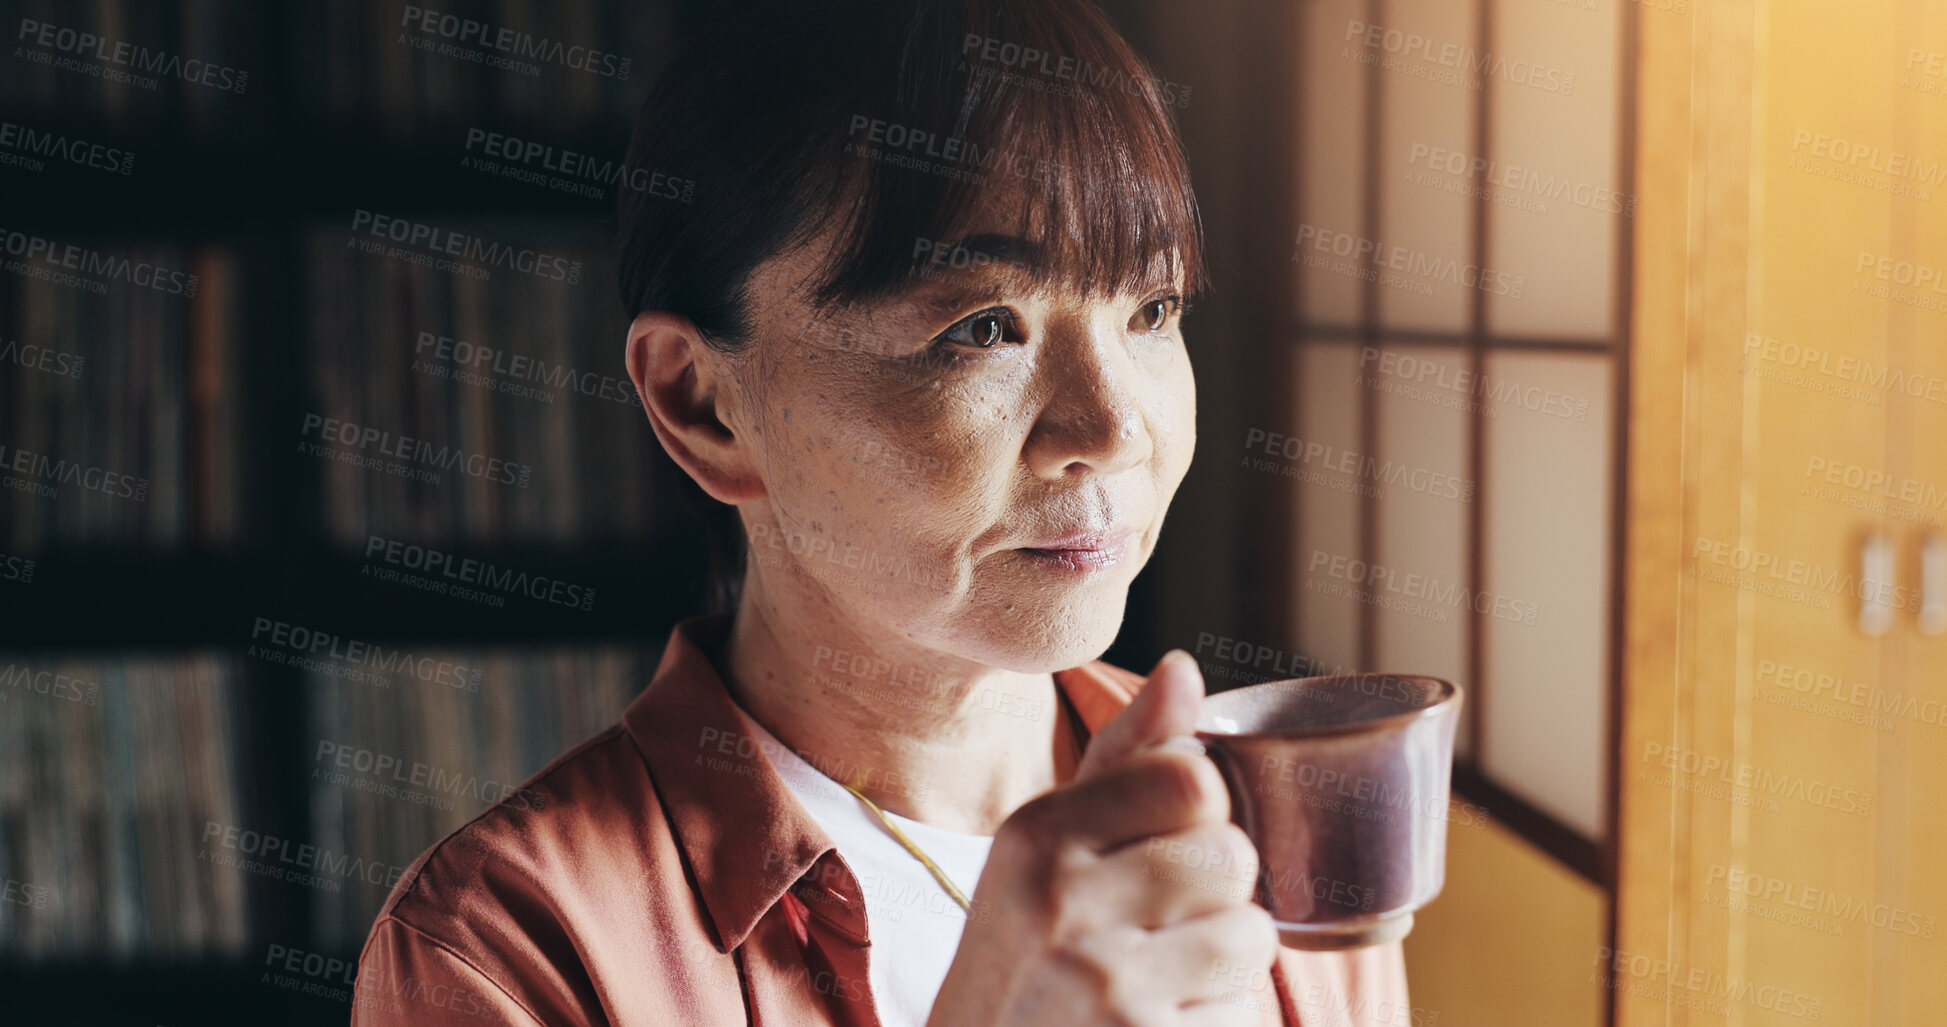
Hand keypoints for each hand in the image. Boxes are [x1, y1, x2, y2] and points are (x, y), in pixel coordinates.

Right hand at [926, 651, 1277, 1025]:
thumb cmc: (1024, 956)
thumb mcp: (1045, 850)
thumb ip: (1123, 760)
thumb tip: (1183, 669)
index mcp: (1037, 834)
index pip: (1190, 778)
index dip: (1201, 812)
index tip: (1163, 844)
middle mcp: (1062, 902)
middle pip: (1230, 856)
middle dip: (1216, 895)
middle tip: (1155, 927)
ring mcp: (1103, 985)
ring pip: (1250, 937)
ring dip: (1224, 963)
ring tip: (1160, 979)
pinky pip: (1239, 1014)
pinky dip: (1213, 1022)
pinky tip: (1155, 1024)